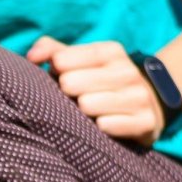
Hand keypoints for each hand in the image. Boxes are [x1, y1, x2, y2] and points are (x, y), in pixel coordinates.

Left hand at [26, 37, 166, 145]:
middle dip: (66, 94)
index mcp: (111, 52)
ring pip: (87, 106)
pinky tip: (101, 126)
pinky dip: (98, 129)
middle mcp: (127, 71)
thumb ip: (54, 52)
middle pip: (71, 83)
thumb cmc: (101, 81)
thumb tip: (31, 56)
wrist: (150, 104)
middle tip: (74, 98)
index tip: (59, 77)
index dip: (55, 71)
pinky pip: (106, 126)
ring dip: (80, 113)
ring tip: (87, 113)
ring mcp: (139, 96)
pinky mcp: (145, 122)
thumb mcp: (82, 61)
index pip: (64, 59)